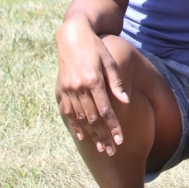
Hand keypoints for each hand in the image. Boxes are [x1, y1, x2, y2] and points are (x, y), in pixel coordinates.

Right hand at [55, 16, 129, 155]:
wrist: (72, 36)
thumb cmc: (96, 48)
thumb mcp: (109, 62)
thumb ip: (117, 83)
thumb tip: (126, 102)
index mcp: (93, 80)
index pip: (105, 110)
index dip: (113, 126)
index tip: (120, 140)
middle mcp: (79, 87)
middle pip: (92, 118)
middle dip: (103, 136)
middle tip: (112, 150)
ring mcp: (68, 90)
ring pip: (80, 118)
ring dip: (91, 135)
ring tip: (101, 147)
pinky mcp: (61, 90)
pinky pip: (67, 112)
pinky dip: (75, 125)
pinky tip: (82, 136)